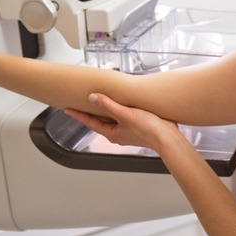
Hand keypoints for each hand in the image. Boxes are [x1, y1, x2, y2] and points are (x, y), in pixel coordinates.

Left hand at [65, 93, 182, 153]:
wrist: (167, 137)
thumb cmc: (148, 129)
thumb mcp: (124, 114)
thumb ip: (108, 106)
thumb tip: (92, 98)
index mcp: (112, 133)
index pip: (90, 122)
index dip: (78, 114)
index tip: (68, 109)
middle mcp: (119, 133)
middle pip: (100, 120)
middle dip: (92, 111)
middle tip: (82, 102)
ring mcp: (129, 130)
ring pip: (113, 118)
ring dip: (107, 108)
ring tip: (101, 98)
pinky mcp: (139, 125)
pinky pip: (124, 115)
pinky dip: (120, 108)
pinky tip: (124, 101)